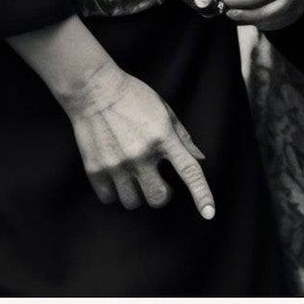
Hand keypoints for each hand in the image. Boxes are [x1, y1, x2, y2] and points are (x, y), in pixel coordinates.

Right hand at [55, 57, 215, 217]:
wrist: (94, 90)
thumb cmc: (133, 97)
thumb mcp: (165, 111)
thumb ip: (182, 138)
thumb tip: (199, 159)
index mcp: (163, 138)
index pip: (189, 171)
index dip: (201, 195)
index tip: (209, 213)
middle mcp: (141, 154)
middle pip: (158, 198)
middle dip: (160, 194)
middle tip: (156, 181)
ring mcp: (117, 164)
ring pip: (132, 202)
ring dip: (136, 193)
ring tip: (132, 176)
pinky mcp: (95, 169)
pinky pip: (109, 198)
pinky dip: (114, 192)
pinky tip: (115, 176)